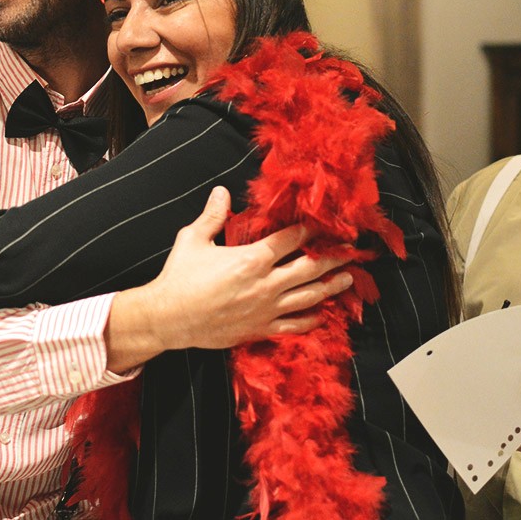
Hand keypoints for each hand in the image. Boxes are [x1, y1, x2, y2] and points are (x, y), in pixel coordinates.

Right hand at [106, 187, 353, 370]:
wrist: (168, 318)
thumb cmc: (179, 277)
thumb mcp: (193, 239)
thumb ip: (213, 215)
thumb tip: (222, 190)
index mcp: (252, 259)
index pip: (291, 240)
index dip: (312, 231)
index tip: (328, 225)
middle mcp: (265, 284)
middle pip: (310, 268)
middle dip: (334, 258)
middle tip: (352, 251)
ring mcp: (266, 310)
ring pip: (309, 297)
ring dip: (331, 286)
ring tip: (348, 278)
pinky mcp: (260, 329)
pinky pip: (294, 325)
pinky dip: (312, 319)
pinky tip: (323, 313)